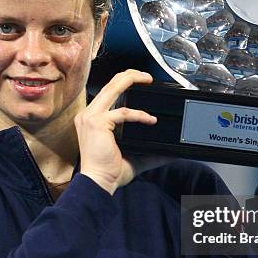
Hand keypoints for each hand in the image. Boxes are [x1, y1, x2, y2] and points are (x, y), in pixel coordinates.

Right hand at [75, 69, 159, 194]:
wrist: (98, 183)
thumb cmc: (108, 172)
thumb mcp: (134, 158)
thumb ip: (150, 153)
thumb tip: (169, 152)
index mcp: (92, 119)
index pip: (108, 93)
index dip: (124, 84)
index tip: (141, 84)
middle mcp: (88, 115)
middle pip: (109, 84)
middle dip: (130, 75)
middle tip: (148, 77)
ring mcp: (90, 117)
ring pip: (112, 88)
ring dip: (132, 80)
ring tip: (148, 80)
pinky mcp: (96, 123)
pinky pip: (122, 112)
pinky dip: (139, 114)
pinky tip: (150, 119)